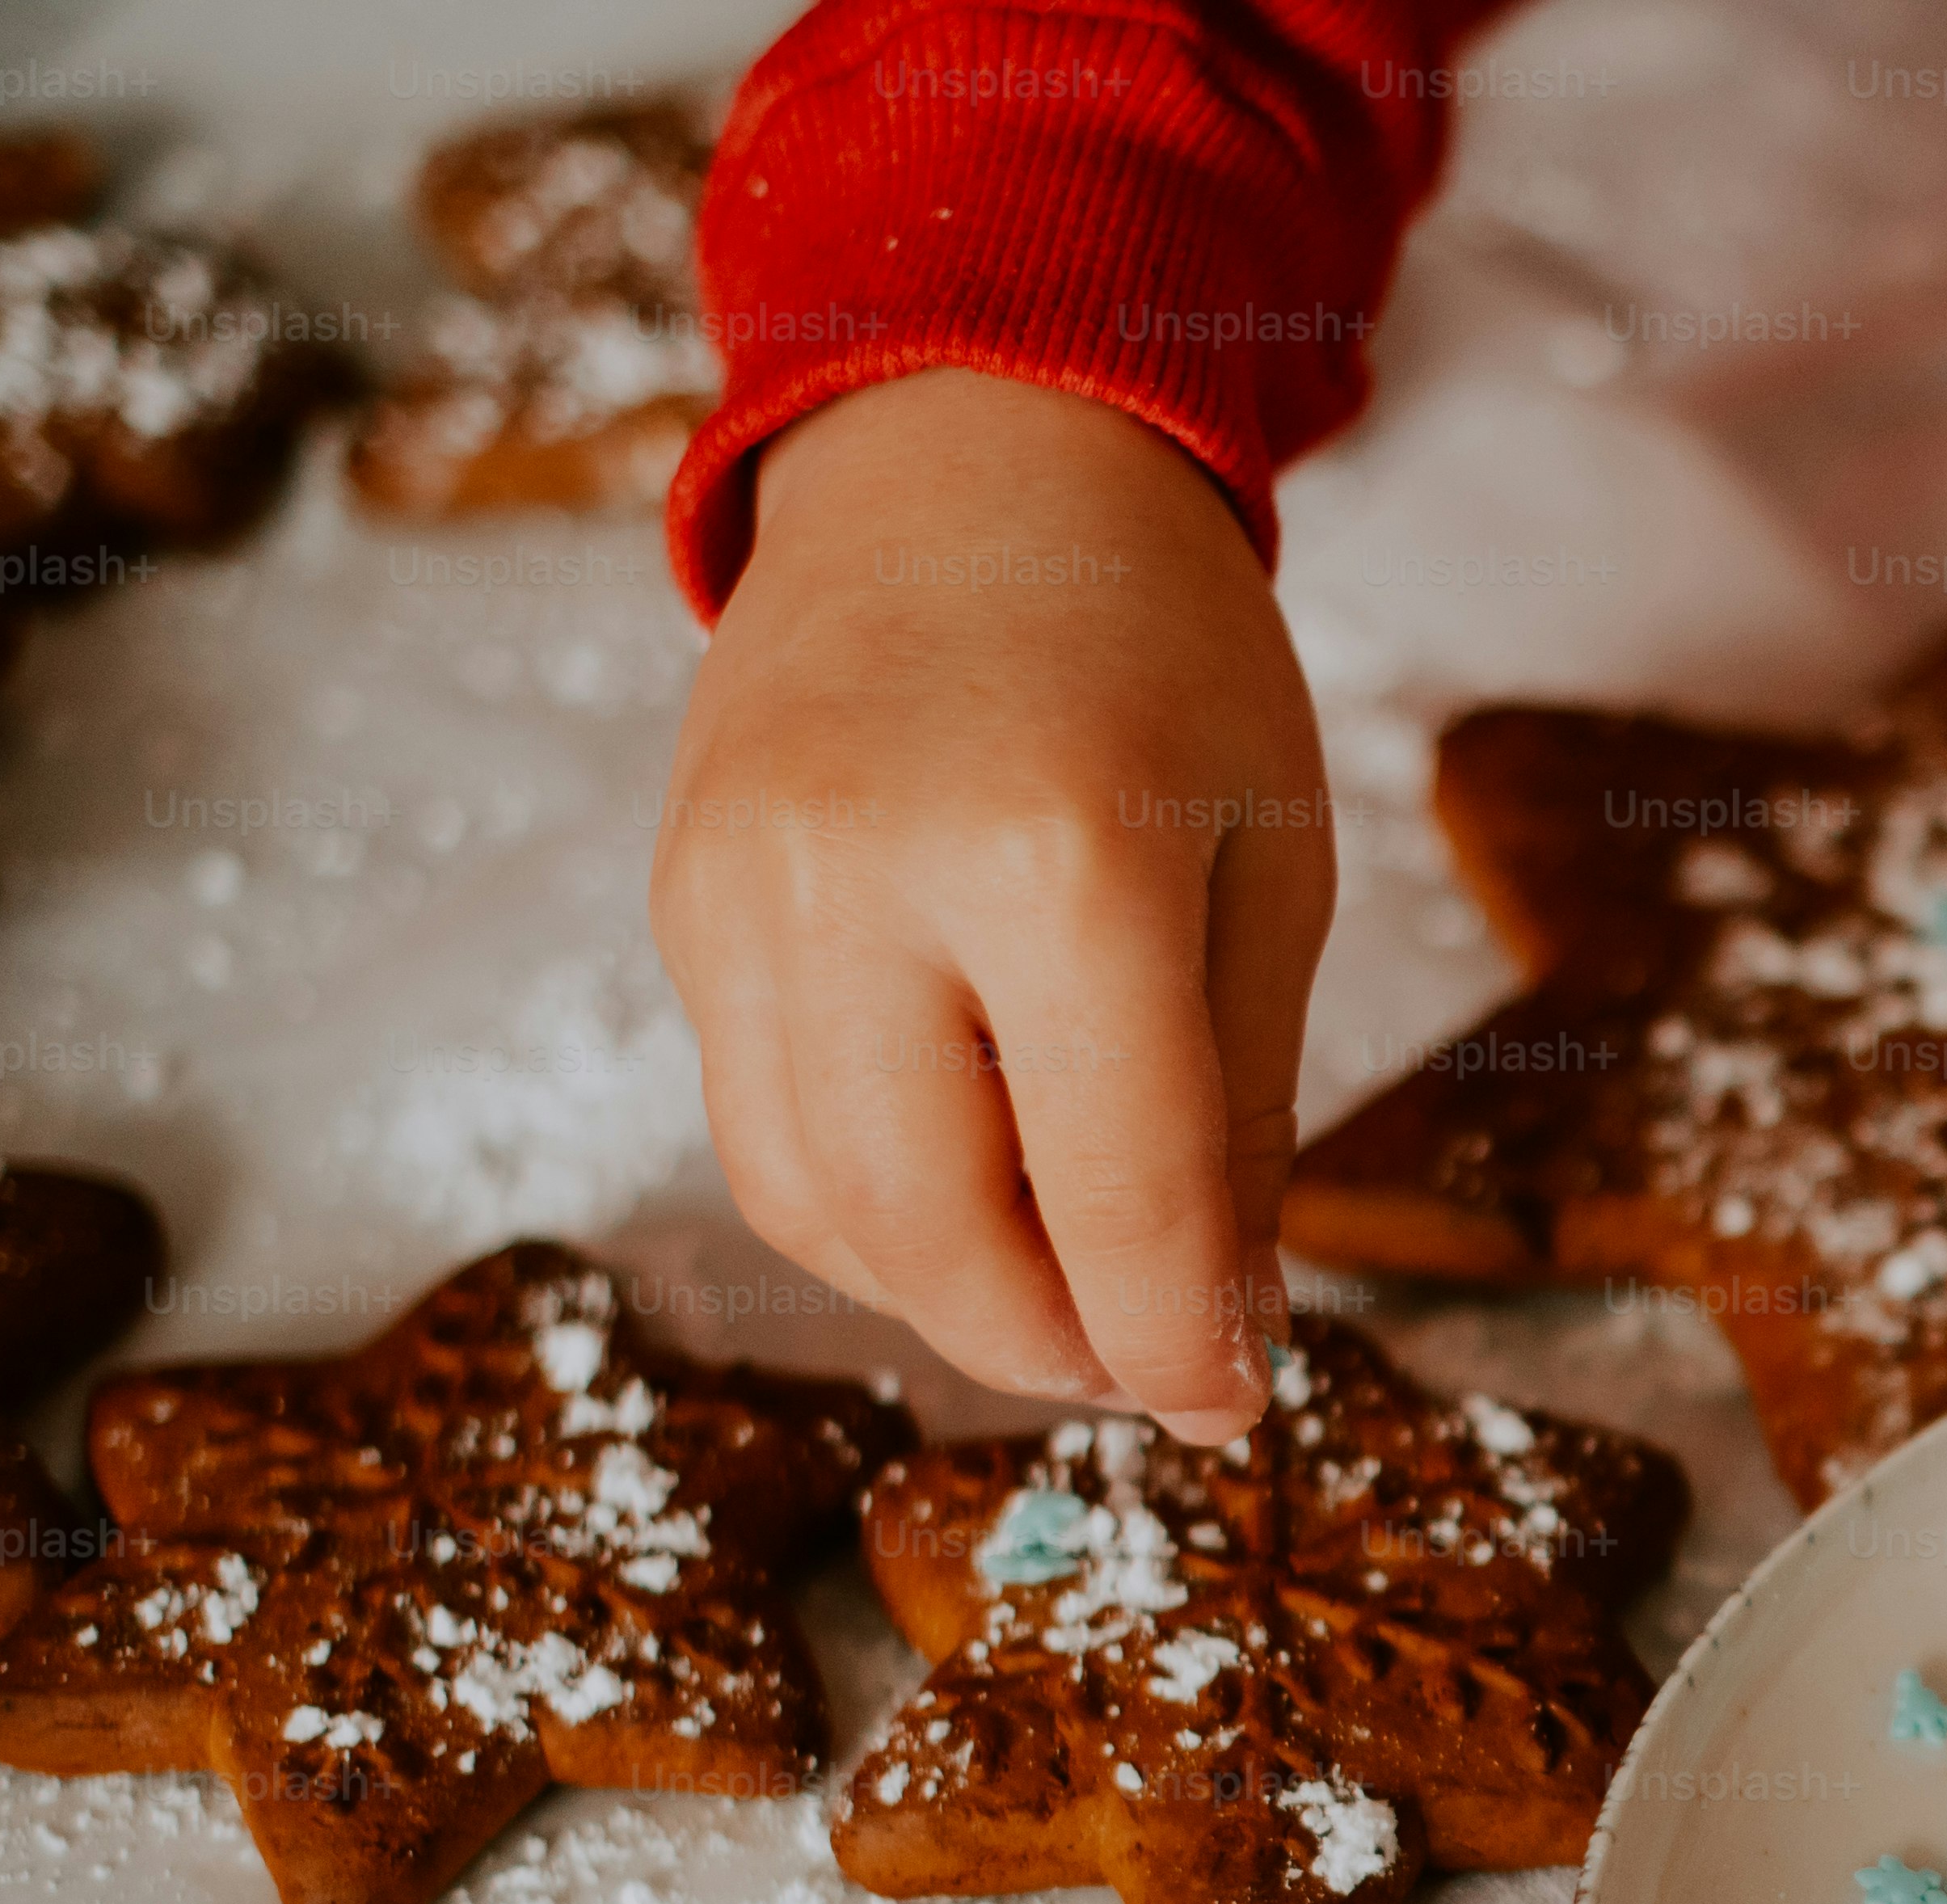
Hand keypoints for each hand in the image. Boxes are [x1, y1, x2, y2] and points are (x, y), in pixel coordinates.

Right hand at [654, 368, 1331, 1436]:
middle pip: (938, 1242)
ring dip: (955, 1302)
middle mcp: (864, 883)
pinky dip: (870, 1212)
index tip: (1231, 1401)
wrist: (968, 459)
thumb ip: (1240, 1120)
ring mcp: (739, 895)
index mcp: (1061, 863)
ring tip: (1071, 1281)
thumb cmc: (1160, 657)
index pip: (1120, 1197)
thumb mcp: (1266, 872)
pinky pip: (761, 1139)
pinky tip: (972, 1186)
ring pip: (822, 1219)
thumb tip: (1219, 1336)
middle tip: (1150, 1359)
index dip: (1183, 1340)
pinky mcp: (679, 905)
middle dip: (1057, 1348)